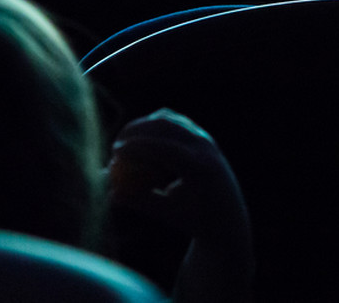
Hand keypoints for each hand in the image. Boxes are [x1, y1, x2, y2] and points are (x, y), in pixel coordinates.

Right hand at [108, 109, 249, 244]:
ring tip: (124, 147)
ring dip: (143, 126)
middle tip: (115, 146)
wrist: (227, 215)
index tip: (116, 152)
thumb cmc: (194, 219)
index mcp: (201, 168)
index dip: (139, 146)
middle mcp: (206, 147)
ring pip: (168, 118)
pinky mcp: (200, 134)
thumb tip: (111, 193)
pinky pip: (172, 121)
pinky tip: (138, 143)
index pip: (167, 148)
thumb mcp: (167, 213)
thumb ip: (140, 201)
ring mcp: (205, 138)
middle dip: (136, 130)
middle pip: (166, 125)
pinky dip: (152, 127)